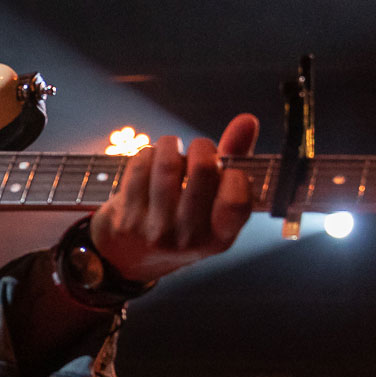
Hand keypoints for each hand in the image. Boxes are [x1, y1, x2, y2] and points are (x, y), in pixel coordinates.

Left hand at [89, 113, 258, 281]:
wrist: (130, 257)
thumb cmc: (183, 220)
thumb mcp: (213, 204)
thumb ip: (235, 160)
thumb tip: (247, 119)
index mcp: (219, 238)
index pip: (236, 202)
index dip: (235, 175)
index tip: (227, 170)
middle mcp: (189, 239)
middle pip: (203, 170)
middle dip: (202, 147)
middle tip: (199, 149)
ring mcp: (156, 230)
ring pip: (168, 164)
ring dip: (172, 145)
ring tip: (173, 148)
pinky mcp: (128, 218)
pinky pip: (141, 166)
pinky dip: (149, 153)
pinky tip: (152, 160)